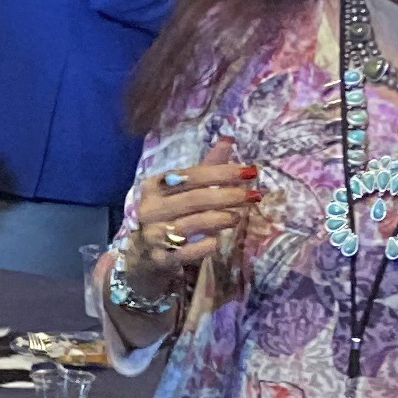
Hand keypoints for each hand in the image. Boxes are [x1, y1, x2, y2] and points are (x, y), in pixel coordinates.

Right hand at [126, 134, 256, 293]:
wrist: (144, 255)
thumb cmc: (169, 215)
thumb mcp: (183, 190)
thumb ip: (206, 168)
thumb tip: (228, 139)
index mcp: (154, 186)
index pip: (191, 175)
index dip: (221, 172)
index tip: (249, 171)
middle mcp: (150, 209)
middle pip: (193, 199)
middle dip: (226, 195)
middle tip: (252, 195)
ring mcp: (153, 235)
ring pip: (191, 224)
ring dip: (220, 218)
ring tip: (239, 215)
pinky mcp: (160, 259)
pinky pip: (187, 251)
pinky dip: (205, 245)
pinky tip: (217, 240)